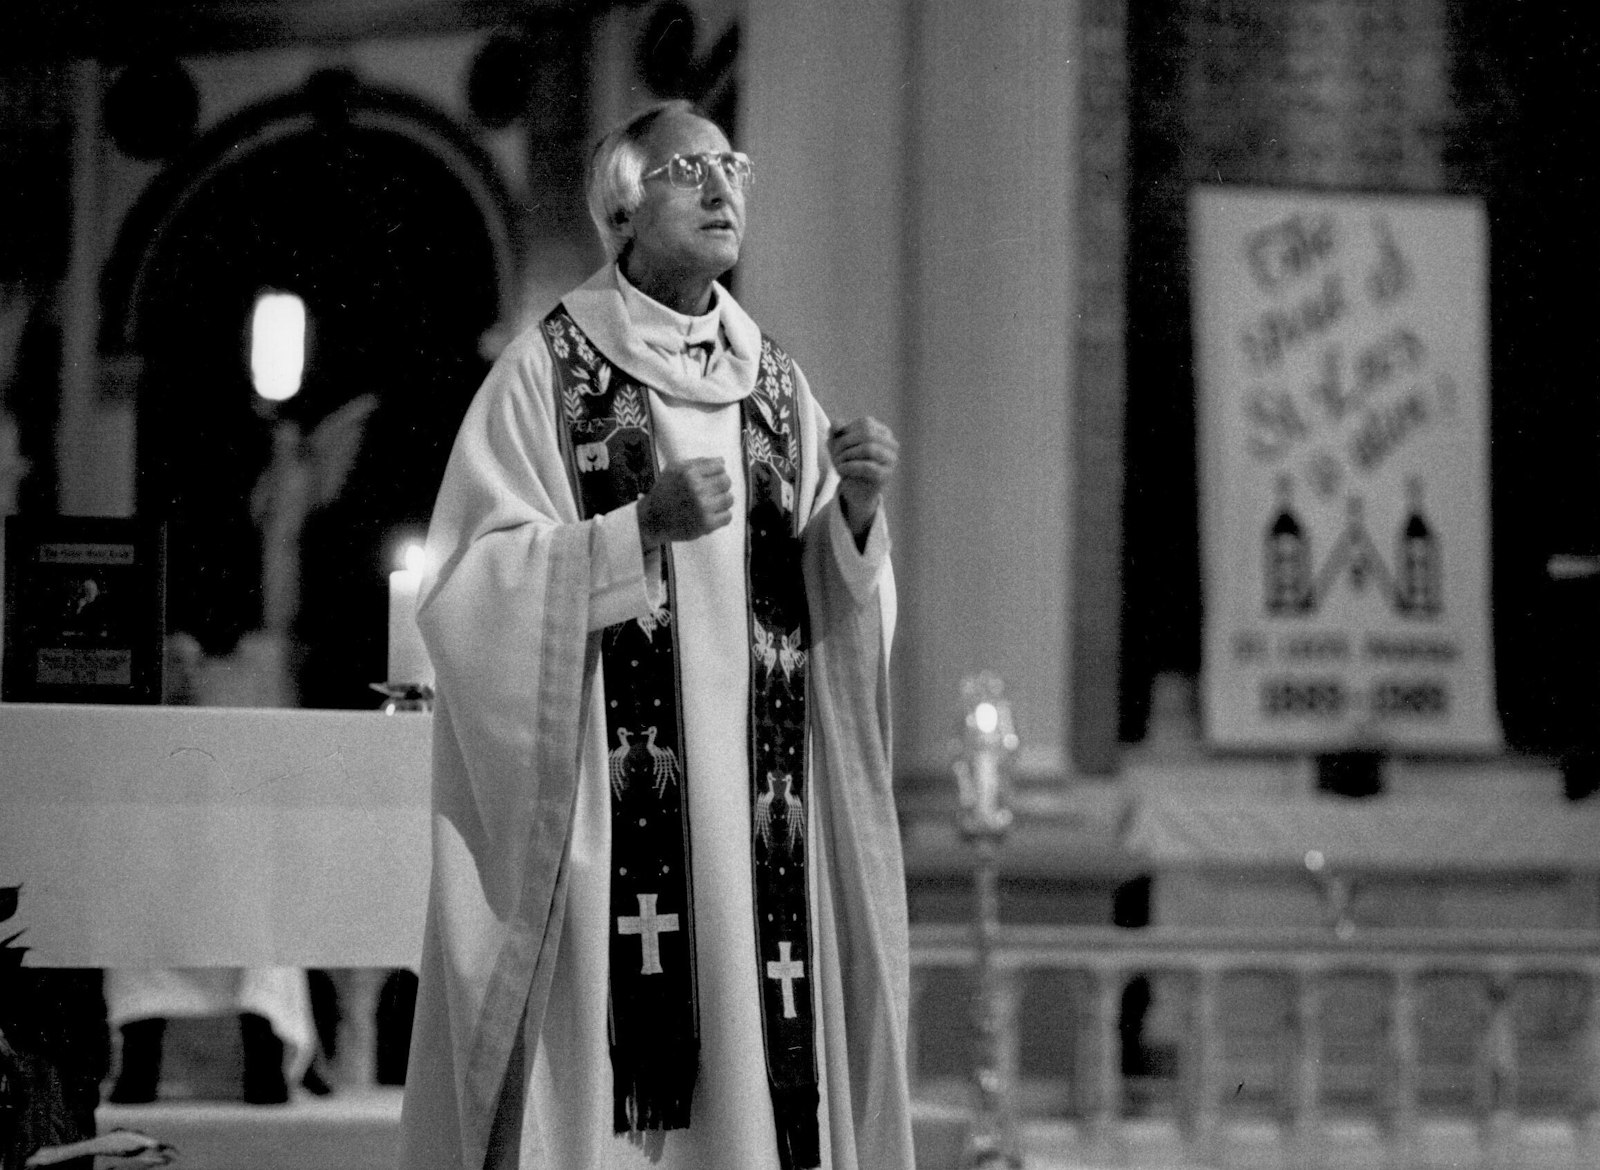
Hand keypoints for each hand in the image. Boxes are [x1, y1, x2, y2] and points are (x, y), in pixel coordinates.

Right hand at [638, 457, 734, 549]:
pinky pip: (727, 516)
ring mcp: (702, 507)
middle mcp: (696, 489)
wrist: (651, 519)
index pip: (720, 466)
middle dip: (721, 486)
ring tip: (711, 504)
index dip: (717, 472)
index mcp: (689, 473)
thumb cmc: (664, 492)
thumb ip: (698, 463)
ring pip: (729, 499)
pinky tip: (710, 515)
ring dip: (722, 501)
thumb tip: (722, 461)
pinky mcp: (706, 524)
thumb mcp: (674, 470)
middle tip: (711, 492)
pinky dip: (721, 516)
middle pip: (726, 482)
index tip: (710, 479)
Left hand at [827, 416, 898, 538]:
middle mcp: (892, 444)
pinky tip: (841, 470)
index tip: (835, 442)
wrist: (855, 490)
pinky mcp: (886, 475)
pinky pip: (868, 467)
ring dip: (847, 455)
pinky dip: (850, 467)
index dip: (847, 430)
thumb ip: (836, 432)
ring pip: (869, 448)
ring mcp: (892, 460)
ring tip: (838, 463)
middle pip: (867, 434)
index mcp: (883, 432)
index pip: (865, 423)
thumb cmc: (848, 462)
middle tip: (834, 454)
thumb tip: (836, 423)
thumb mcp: (838, 445)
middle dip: (845, 442)